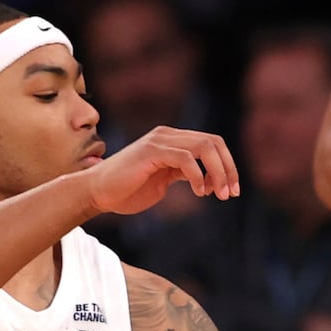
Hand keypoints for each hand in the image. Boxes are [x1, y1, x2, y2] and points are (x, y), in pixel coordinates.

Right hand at [83, 126, 240, 215]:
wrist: (98, 192)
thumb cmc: (128, 190)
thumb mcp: (165, 181)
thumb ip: (186, 175)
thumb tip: (211, 182)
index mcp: (173, 141)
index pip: (212, 143)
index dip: (228, 165)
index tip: (233, 190)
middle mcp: (168, 135)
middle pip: (213, 142)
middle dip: (228, 169)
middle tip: (230, 194)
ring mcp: (159, 141)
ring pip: (203, 147)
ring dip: (218, 172)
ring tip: (219, 194)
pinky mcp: (151, 151)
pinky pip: (185, 158)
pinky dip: (198, 175)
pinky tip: (199, 191)